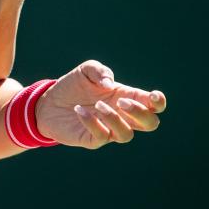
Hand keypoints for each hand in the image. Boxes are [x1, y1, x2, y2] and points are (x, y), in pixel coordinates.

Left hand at [35, 60, 165, 148]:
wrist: (50, 101)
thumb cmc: (74, 85)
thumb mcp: (86, 70)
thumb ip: (100, 71)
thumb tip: (109, 85)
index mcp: (125, 97)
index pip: (152, 104)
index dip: (159, 102)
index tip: (153, 96)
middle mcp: (121, 115)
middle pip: (149, 123)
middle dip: (141, 113)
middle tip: (121, 101)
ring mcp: (109, 129)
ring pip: (127, 134)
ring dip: (115, 118)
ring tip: (98, 105)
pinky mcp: (93, 138)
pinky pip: (102, 136)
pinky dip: (92, 122)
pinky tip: (79, 110)